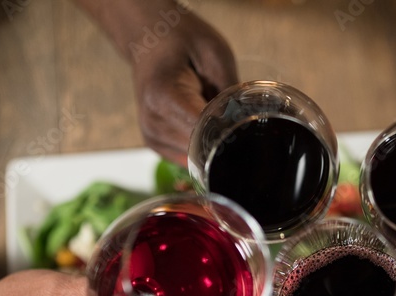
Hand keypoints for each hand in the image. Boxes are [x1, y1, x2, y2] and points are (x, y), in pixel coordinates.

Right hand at [126, 4, 236, 163]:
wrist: (150, 38)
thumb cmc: (184, 41)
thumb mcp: (215, 54)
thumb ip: (229, 93)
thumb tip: (245, 127)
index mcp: (163, 97)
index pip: (204, 132)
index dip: (229, 131)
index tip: (245, 124)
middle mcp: (152, 122)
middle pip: (201, 148)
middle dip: (222, 137)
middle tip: (232, 112)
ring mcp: (152, 136)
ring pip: (197, 157)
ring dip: (211, 140)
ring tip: (210, 111)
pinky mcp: (156, 144)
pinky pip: (190, 156)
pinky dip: (201, 143)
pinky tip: (201, 120)